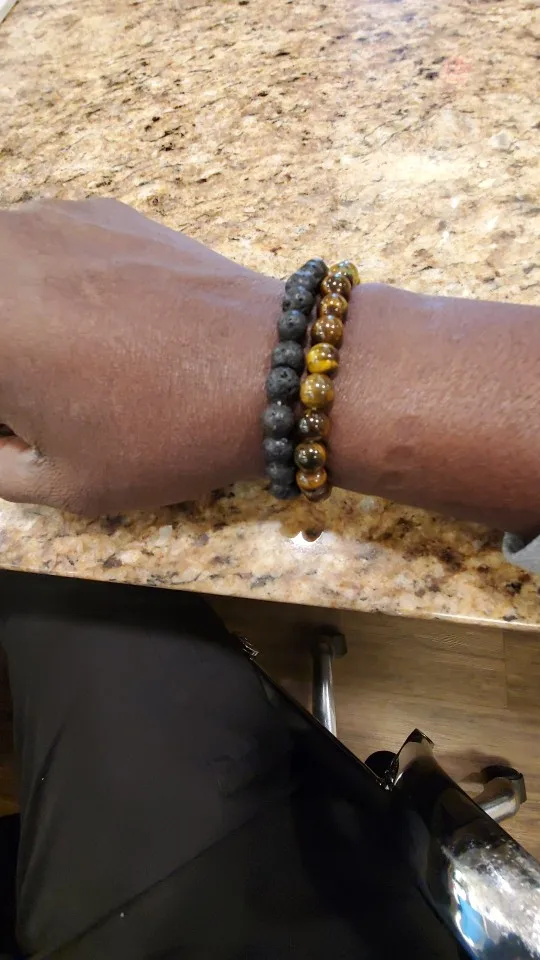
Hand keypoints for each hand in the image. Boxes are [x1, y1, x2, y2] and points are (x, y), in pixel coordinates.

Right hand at [0, 199, 278, 513]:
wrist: (270, 371)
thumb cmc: (162, 435)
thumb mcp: (59, 481)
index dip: (4, 413)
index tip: (21, 424)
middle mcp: (3, 255)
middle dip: (8, 364)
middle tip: (36, 397)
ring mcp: (45, 219)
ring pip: (6, 271)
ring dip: (18, 316)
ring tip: (64, 363)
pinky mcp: (93, 210)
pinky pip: (38, 245)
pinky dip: (42, 281)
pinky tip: (95, 322)